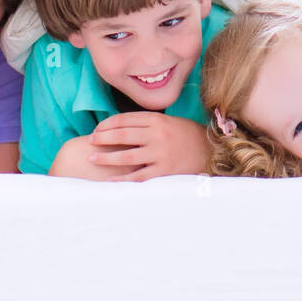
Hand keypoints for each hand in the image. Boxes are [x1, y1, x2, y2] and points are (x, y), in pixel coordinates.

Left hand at [86, 113, 208, 181]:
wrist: (211, 151)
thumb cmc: (186, 136)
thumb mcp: (169, 122)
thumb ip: (147, 123)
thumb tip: (120, 125)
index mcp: (157, 120)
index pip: (124, 119)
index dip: (107, 124)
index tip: (97, 130)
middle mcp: (157, 135)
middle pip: (122, 135)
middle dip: (103, 138)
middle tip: (90, 141)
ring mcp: (161, 154)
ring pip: (127, 156)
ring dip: (106, 157)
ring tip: (92, 157)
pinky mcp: (164, 172)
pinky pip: (138, 177)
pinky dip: (122, 180)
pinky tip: (109, 181)